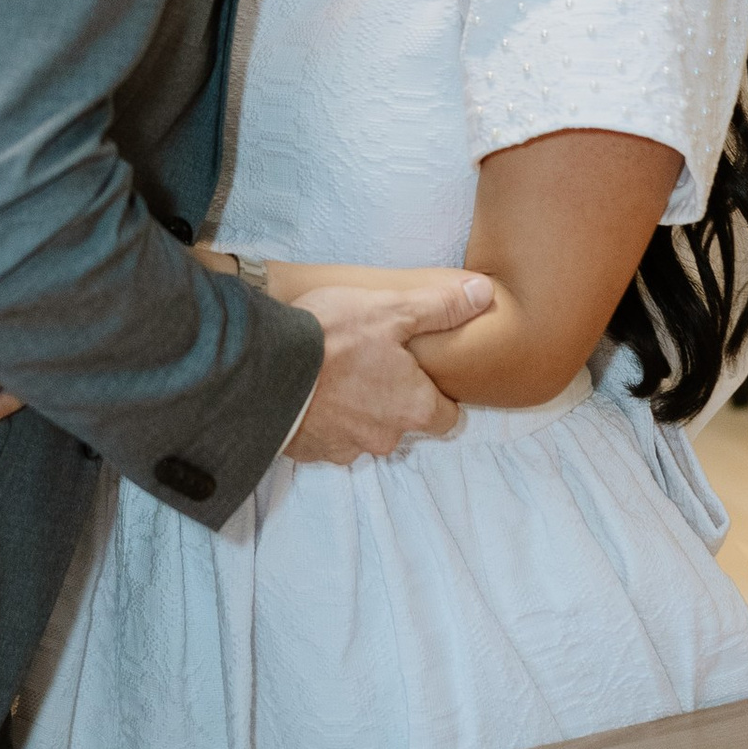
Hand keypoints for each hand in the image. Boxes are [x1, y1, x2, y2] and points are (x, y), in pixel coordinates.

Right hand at [287, 274, 495, 465]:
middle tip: (373, 364)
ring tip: (337, 374)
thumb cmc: (333, 337)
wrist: (262, 370)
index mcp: (413, 409)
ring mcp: (345, 449)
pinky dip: (323, 418)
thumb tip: (485, 295)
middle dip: (392, 400)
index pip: (446, 417)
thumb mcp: (392, 310)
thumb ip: (441, 307)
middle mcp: (384, 438)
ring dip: (356, 409)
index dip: (437, 393)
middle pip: (403, 424)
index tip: (421, 371)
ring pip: (364, 431)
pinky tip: (311, 390)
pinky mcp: (310, 452)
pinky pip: (327, 437)